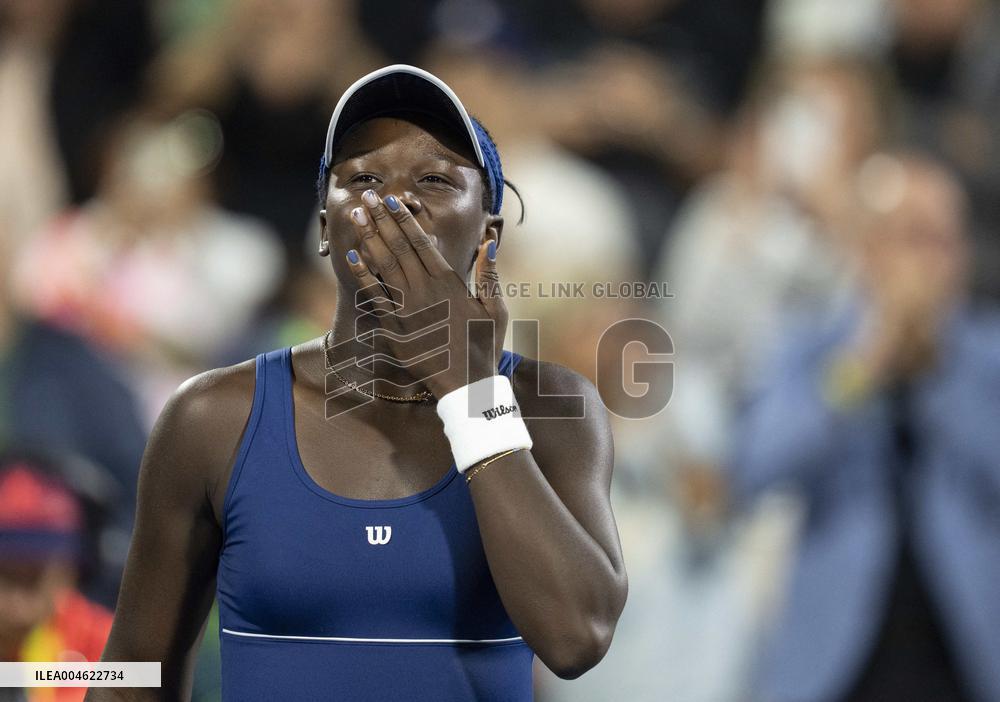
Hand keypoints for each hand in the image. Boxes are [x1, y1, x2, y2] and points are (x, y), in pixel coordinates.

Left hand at [343, 189, 506, 397]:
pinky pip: (374, 297)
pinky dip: (362, 275)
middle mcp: (425, 291)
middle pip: (398, 246)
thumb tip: (489, 241)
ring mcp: (407, 309)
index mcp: (449, 282)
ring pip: (384, 265)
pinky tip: (352, 256)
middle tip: (368, 196)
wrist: (468, 387)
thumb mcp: (496, 309)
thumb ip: (490, 274)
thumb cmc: (484, 348)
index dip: (404, 219)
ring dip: (369, 237)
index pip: (421, 242)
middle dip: (381, 219)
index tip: (391, 201)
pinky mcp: (394, 329)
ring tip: (357, 214)